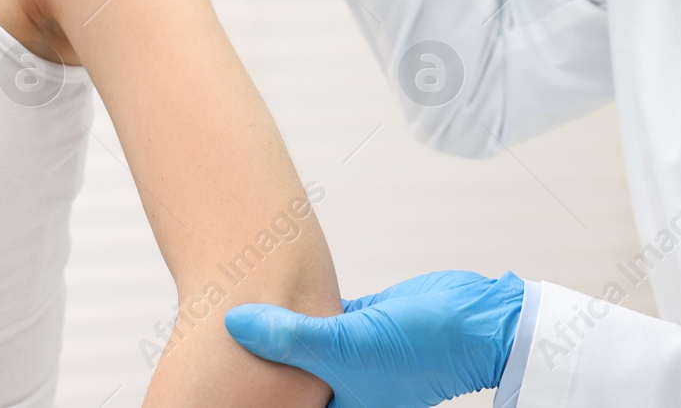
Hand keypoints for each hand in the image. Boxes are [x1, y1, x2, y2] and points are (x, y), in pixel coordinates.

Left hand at [223, 269, 524, 407]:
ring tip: (227, 305)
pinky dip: (296, 305)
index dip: (245, 393)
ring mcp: (346, 361)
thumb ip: (288, 337)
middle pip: (280, 380)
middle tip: (205, 331)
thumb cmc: (421, 348)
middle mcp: (339, 393)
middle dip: (251, 360)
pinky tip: (267, 285)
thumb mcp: (346, 345)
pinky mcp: (356, 329)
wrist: (475, 321)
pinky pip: (315, 319)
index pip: (277, 405)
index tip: (205, 376)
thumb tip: (233, 324)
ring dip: (271, 327)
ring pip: (295, 344)